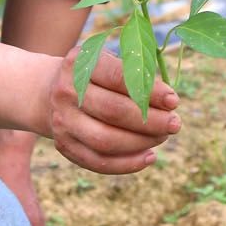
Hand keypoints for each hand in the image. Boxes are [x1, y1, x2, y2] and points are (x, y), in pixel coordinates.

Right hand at [49, 46, 180, 174]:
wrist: (50, 91)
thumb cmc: (95, 75)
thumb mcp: (110, 61)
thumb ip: (136, 75)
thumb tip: (169, 102)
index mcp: (80, 63)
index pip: (119, 78)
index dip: (150, 92)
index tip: (174, 101)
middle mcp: (66, 92)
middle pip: (113, 111)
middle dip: (151, 120)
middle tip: (175, 123)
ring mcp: (62, 121)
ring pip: (106, 140)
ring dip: (141, 142)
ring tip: (163, 136)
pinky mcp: (65, 145)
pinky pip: (98, 162)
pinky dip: (127, 163)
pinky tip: (149, 156)